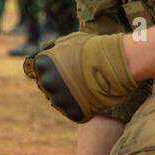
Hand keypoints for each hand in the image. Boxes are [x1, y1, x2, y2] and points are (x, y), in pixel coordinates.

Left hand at [22, 31, 136, 122]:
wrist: (116, 62)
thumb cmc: (94, 48)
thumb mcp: (69, 41)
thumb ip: (55, 50)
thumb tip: (49, 51)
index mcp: (42, 64)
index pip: (38, 72)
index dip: (52, 71)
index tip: (65, 69)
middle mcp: (47, 83)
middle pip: (48, 88)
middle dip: (59, 85)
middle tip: (77, 79)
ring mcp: (60, 99)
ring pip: (59, 102)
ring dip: (69, 97)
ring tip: (86, 87)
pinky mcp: (74, 112)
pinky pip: (73, 112)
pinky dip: (82, 108)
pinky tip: (90, 97)